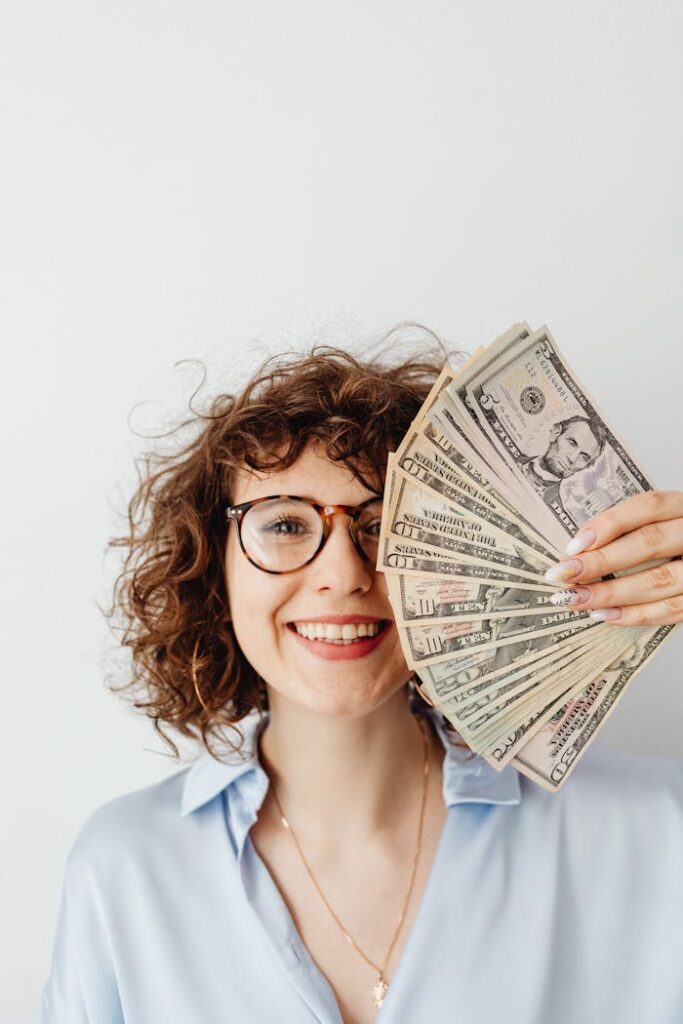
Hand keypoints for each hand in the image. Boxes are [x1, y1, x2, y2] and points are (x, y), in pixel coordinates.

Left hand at [544, 491, 682, 625]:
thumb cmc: (678, 540)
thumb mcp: (664, 524)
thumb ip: (632, 530)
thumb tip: (579, 551)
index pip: (648, 506)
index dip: (609, 523)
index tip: (573, 545)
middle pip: (649, 543)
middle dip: (601, 561)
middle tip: (563, 575)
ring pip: (659, 580)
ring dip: (612, 593)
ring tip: (577, 600)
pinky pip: (674, 609)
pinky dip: (637, 615)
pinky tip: (606, 615)